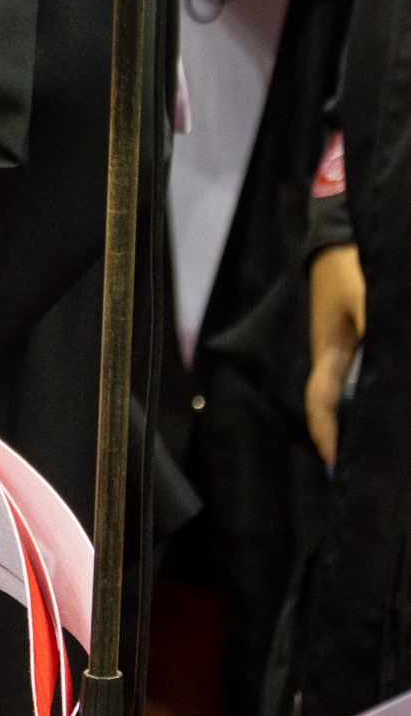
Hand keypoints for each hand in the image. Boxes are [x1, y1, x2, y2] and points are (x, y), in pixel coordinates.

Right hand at [306, 242, 365, 465]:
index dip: (327, 435)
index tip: (335, 467)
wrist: (339, 242)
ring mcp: (344, 353)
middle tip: (358, 473)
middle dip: (344, 440)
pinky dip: (369, 404)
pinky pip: (361, 383)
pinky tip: (383, 413)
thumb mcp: (368, 299)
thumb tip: (391, 361)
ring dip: (358, 423)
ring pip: (350, 397)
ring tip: (375, 451)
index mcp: (329, 353)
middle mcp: (333, 359)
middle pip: (335, 408)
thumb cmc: (351, 270)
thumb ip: (378, 329)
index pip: (323, 403)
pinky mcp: (355, 345)